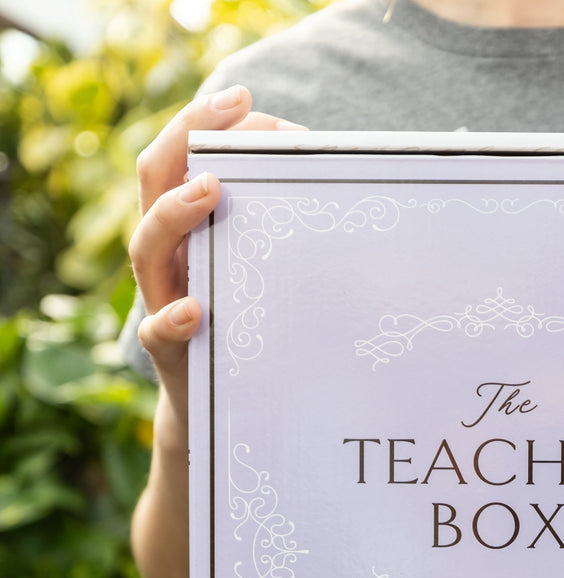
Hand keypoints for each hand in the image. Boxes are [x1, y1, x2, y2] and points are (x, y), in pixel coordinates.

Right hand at [127, 84, 304, 425]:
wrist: (225, 412)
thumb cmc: (253, 330)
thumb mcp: (265, 273)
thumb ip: (281, 233)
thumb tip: (340, 189)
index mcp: (189, 231)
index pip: (181, 159)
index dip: (204, 123)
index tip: (247, 101)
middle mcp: (168, 259)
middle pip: (154, 181)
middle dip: (187, 135)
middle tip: (232, 107)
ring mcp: (162, 302)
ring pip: (145, 247)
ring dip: (174, 213)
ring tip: (210, 188)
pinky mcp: (170, 353)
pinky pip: (158, 332)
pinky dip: (173, 318)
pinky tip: (194, 308)